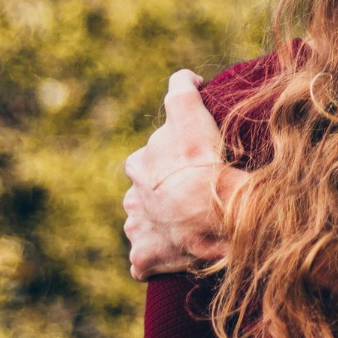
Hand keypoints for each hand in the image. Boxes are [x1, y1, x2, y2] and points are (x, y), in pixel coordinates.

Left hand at [122, 69, 244, 279]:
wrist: (207, 207)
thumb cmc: (199, 158)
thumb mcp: (189, 111)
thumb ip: (183, 88)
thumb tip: (188, 78)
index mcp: (138, 164)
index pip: (148, 159)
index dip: (170, 161)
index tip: (192, 166)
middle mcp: (131, 197)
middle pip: (145, 194)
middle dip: (161, 195)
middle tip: (192, 198)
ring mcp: (136, 229)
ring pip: (145, 225)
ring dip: (161, 226)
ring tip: (189, 229)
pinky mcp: (144, 256)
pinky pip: (145, 260)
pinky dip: (156, 258)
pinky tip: (175, 255)